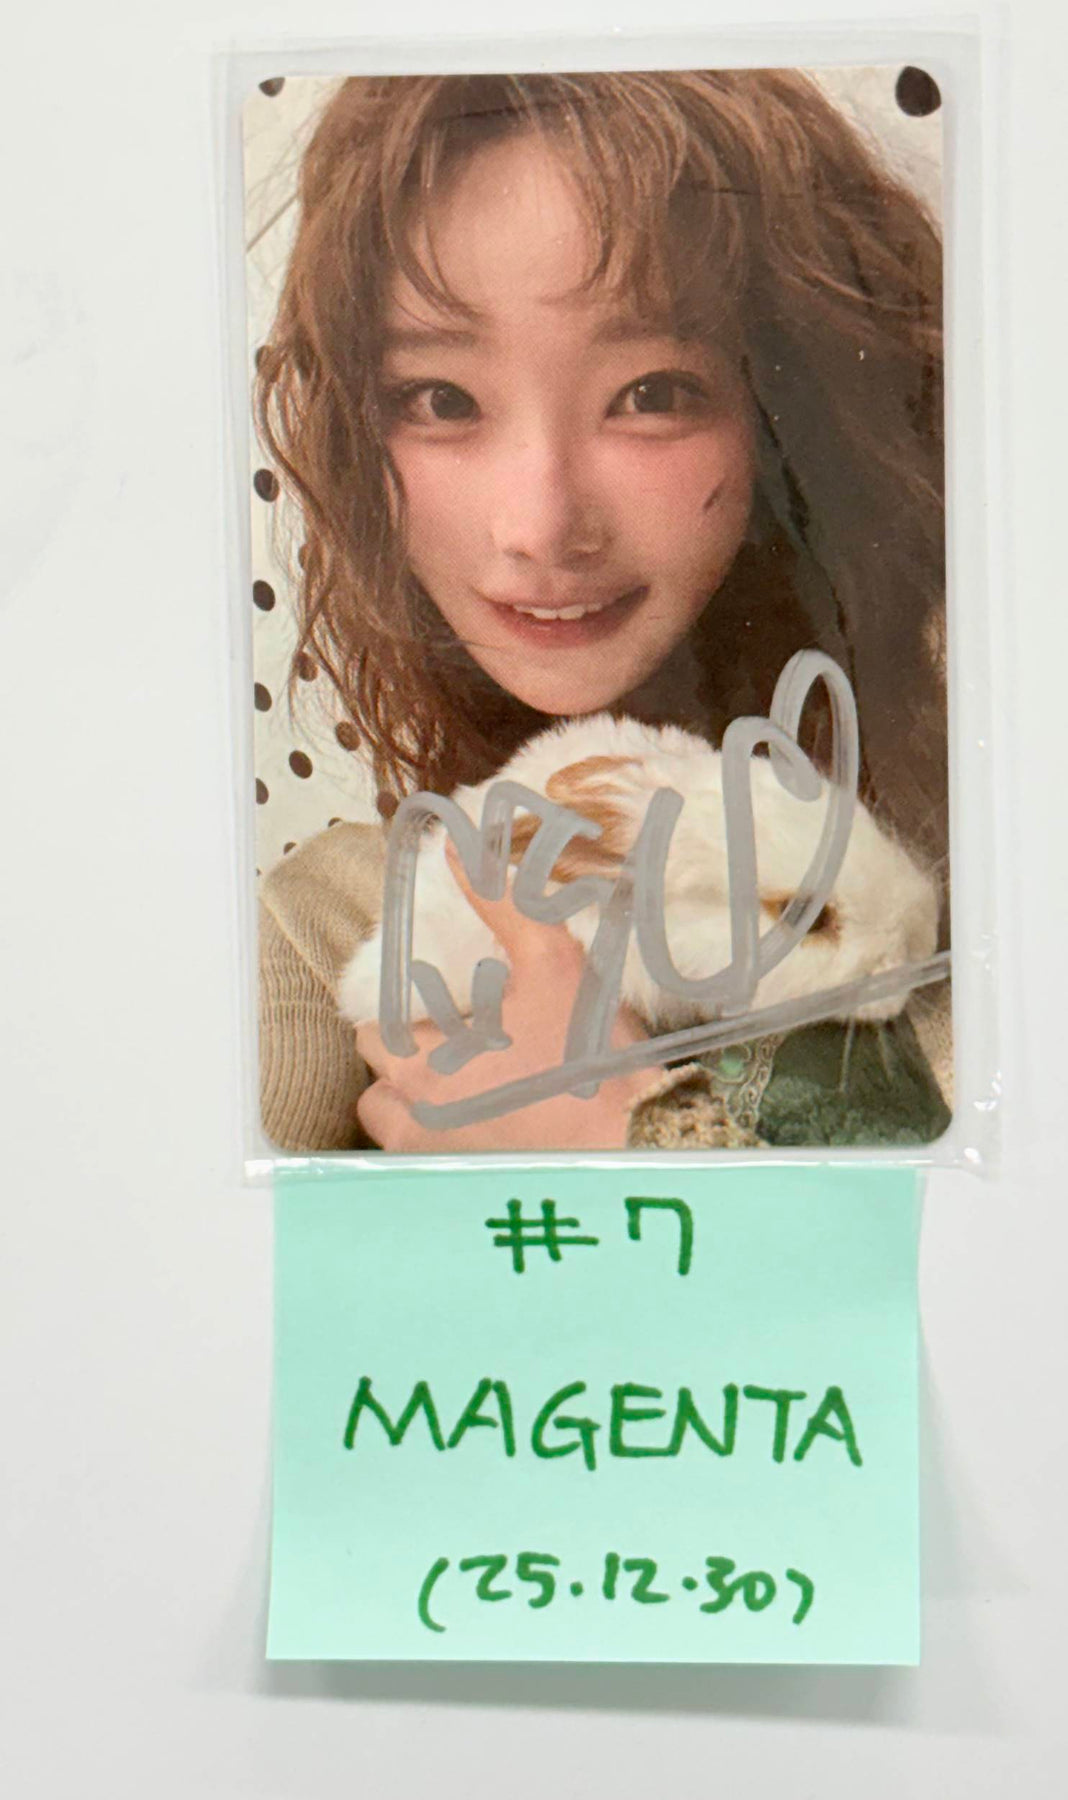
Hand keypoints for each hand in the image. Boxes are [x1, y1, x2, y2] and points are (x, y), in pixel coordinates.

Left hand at [355, 846, 656, 1151]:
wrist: (640, 1143)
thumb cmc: (591, 1061)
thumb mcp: (551, 964)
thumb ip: (503, 906)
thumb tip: (461, 856)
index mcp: (423, 1070)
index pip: (372, 1037)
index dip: (396, 1017)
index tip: (430, 1008)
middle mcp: (419, 1126)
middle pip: (377, 1092)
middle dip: (401, 1068)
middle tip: (449, 1048)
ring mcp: (443, 1166)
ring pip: (398, 1136)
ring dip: (417, 1111)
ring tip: (464, 1089)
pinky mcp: (474, 1194)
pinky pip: (434, 1169)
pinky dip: (448, 1147)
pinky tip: (492, 1127)